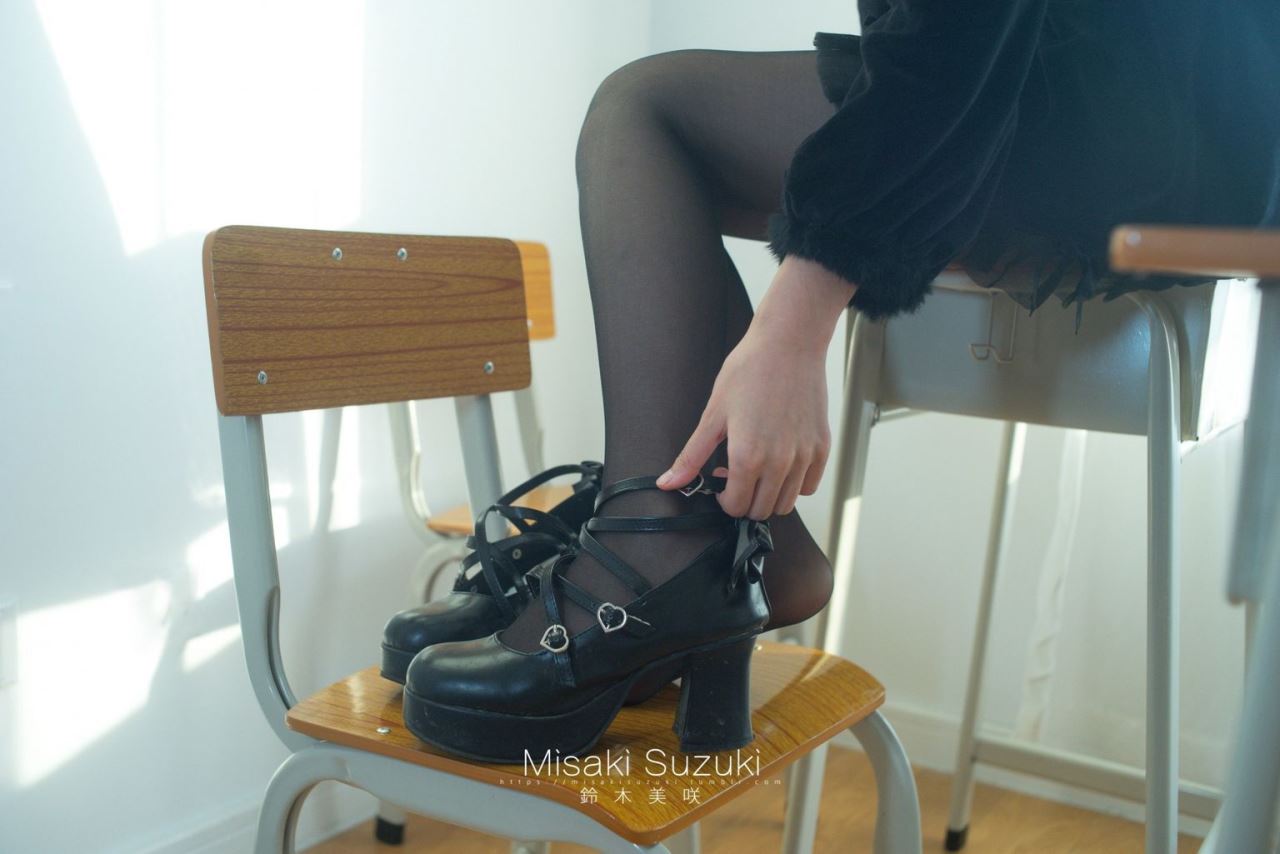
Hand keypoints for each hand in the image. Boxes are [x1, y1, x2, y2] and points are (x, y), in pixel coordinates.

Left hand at [656, 256, 856, 518]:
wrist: (789, 343)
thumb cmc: (750, 371)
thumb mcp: (713, 414)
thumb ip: (691, 456)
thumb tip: (668, 483)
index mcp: (748, 458)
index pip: (736, 507)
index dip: (723, 500)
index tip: (720, 481)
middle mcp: (779, 463)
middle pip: (761, 510)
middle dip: (744, 500)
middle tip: (736, 474)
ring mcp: (804, 457)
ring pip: (786, 503)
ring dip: (768, 495)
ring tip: (758, 468)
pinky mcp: (822, 447)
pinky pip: (809, 485)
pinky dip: (794, 483)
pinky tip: (780, 462)